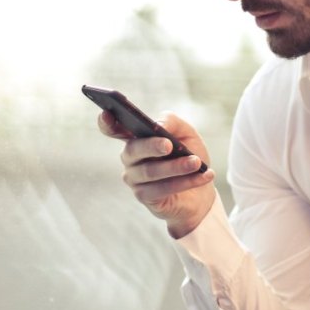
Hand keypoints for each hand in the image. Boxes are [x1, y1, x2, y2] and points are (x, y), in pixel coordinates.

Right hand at [97, 110, 214, 237]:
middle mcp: (130, 157)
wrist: (202, 190)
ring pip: (150, 171)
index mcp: (136, 137)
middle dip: (151, 146)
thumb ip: (172, 122)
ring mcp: (134, 178)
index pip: (113, 128)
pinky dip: (185, 182)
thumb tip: (158, 125)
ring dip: (176, 167)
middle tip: (168, 145)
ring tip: (196, 162)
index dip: (106, 122)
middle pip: (133, 149)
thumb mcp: (187, 134)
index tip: (106, 112)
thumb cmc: (189, 156)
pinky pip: (162, 189)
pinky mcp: (144, 197)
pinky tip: (203, 176)